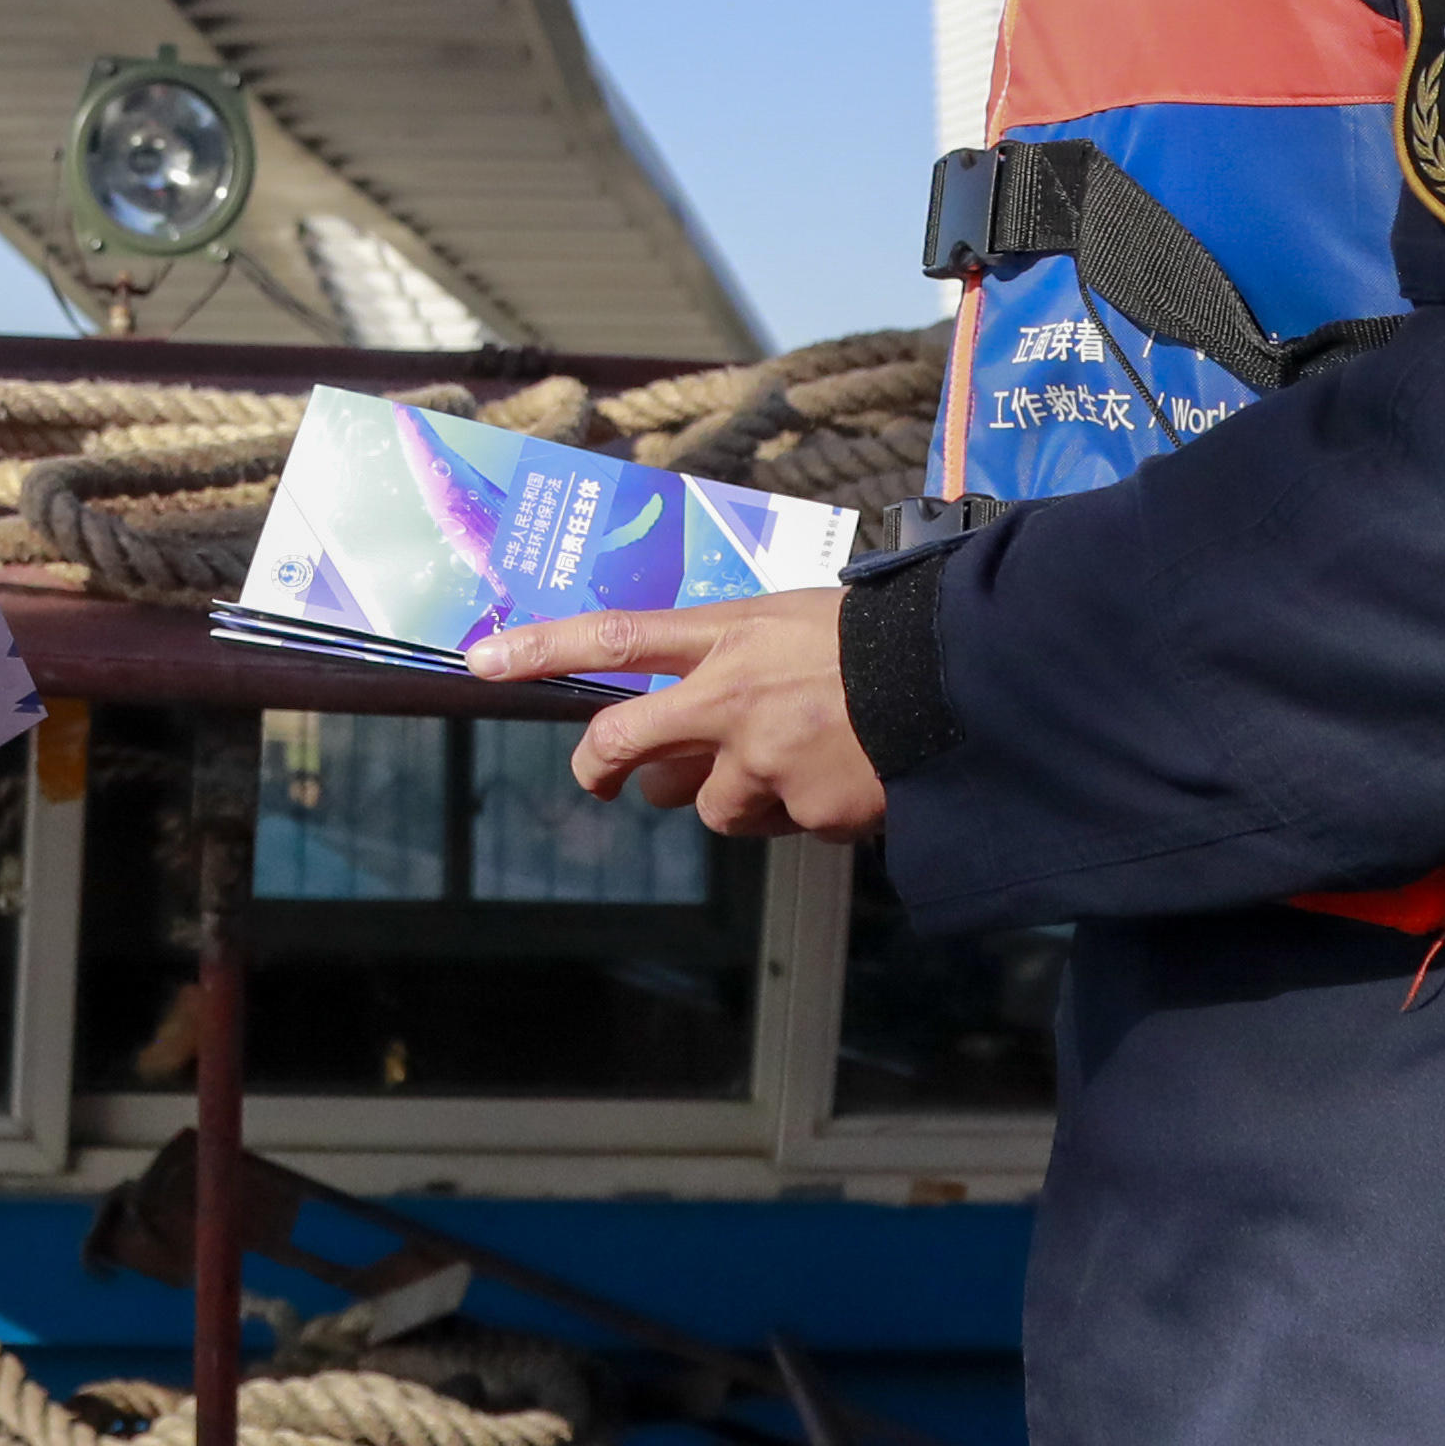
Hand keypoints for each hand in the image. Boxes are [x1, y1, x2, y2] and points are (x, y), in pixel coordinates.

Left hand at [466, 589, 890, 839]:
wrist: (963, 678)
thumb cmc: (885, 636)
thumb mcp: (796, 618)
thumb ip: (736, 658)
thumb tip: (700, 715)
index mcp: (729, 635)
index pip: (614, 636)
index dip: (541, 650)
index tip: (481, 661)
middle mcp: (729, 699)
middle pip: (623, 744)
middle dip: (600, 768)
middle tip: (605, 777)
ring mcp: (762, 762)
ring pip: (707, 805)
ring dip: (734, 794)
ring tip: (797, 758)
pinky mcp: (804, 812)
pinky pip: (785, 826)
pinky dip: (807, 812)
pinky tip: (850, 777)